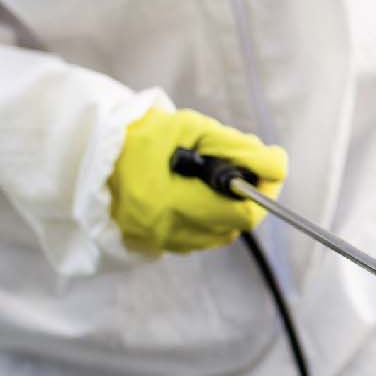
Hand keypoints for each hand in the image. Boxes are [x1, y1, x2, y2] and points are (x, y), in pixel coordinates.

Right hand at [108, 109, 287, 254]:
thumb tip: (278, 165)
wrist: (98, 153)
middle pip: (237, 224)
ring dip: (232, 205)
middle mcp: (165, 231)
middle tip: (250, 167)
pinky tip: (201, 192)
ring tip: (218, 175)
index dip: (266, 188)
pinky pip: (204, 237)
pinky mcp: (161, 246)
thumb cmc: (146, 136)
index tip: (272, 164)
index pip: (242, 211)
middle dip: (251, 194)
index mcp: (169, 201)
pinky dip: (213, 215)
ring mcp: (162, 242)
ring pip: (224, 232)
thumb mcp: (193, 129)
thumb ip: (237, 148)